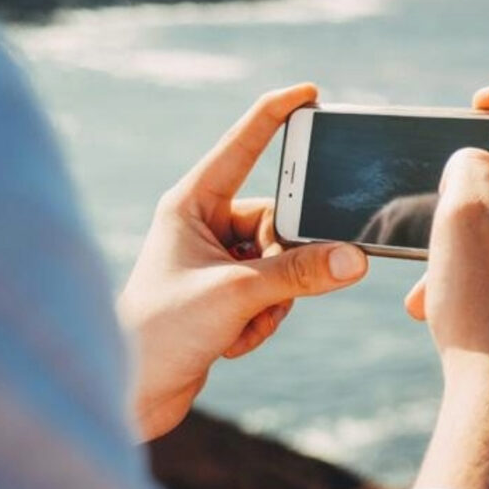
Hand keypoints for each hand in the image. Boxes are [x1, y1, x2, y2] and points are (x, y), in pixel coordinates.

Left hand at [118, 84, 367, 440]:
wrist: (132, 395)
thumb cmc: (160, 332)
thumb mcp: (237, 295)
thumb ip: (300, 274)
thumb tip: (355, 259)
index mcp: (192, 203)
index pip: (243, 146)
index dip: (277, 115)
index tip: (311, 93)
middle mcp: (206, 225)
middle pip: (281, 219)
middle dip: (284, 262)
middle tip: (267, 290)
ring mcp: (219, 260)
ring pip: (284, 261)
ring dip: (275, 299)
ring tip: (239, 324)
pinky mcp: (228, 293)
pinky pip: (276, 291)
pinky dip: (264, 318)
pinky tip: (232, 341)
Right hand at [406, 81, 488, 488]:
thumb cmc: (483, 307)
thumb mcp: (459, 219)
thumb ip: (469, 168)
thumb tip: (479, 159)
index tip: (477, 105)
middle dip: (465, 191)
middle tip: (431, 224)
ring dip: (461, 244)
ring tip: (428, 286)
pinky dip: (475, 274)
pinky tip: (443, 309)